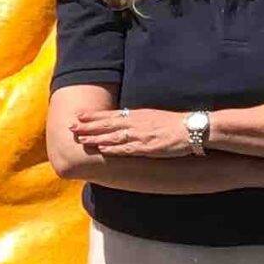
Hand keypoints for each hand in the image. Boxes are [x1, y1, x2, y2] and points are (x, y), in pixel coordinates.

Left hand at [72, 107, 194, 158]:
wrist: (192, 128)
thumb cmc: (173, 123)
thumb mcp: (152, 116)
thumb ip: (136, 119)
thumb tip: (122, 118)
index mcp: (137, 115)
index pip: (110, 114)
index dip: (93, 116)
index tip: (78, 115)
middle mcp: (136, 123)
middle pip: (107, 124)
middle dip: (88, 126)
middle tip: (71, 127)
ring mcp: (141, 135)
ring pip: (113, 136)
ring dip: (96, 138)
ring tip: (81, 139)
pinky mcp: (148, 147)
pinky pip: (127, 148)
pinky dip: (114, 148)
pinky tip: (102, 149)